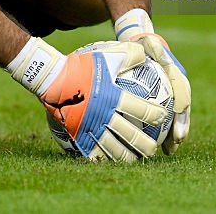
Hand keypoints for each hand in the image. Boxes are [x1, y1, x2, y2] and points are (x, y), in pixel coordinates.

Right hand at [8, 37, 166, 160]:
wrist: (52, 79)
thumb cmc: (81, 66)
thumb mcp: (106, 55)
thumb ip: (128, 54)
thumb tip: (146, 54)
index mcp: (112, 97)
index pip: (141, 110)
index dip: (155, 116)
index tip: (162, 118)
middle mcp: (104, 115)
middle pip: (131, 136)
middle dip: (145, 144)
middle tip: (153, 148)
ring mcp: (91, 128)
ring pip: (115, 149)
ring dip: (128, 156)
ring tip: (136, 159)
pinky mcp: (79, 135)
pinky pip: (95, 152)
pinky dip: (106, 159)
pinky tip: (112, 161)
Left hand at [114, 9, 190, 154]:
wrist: (143, 51)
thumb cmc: (143, 47)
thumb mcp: (147, 43)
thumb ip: (152, 46)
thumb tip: (154, 48)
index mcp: (177, 73)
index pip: (182, 88)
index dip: (182, 102)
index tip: (179, 113)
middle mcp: (178, 88)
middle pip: (183, 109)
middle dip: (182, 125)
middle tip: (177, 140)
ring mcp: (173, 97)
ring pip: (177, 119)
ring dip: (175, 135)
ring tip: (170, 150)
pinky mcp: (165, 106)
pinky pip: (166, 122)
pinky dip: (164, 134)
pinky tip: (157, 148)